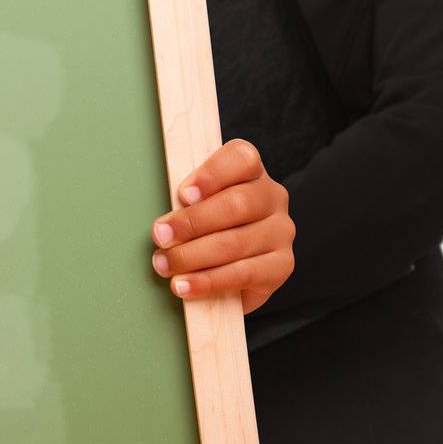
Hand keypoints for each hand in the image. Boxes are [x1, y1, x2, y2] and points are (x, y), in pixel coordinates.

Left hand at [150, 138, 293, 314]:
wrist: (234, 267)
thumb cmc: (207, 225)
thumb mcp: (197, 203)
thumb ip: (187, 202)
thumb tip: (163, 222)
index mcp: (251, 171)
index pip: (241, 158)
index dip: (212, 174)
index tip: (183, 194)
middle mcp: (272, 197)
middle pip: (236, 204)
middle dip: (191, 222)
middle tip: (160, 236)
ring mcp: (281, 231)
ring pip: (236, 242)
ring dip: (193, 256)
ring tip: (164, 264)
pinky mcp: (282, 265)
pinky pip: (243, 273)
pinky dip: (208, 281)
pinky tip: (185, 285)